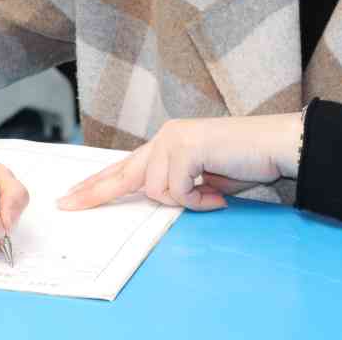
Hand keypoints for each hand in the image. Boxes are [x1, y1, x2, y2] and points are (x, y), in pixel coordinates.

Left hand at [57, 114, 301, 211]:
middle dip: (93, 192)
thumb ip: (177, 186)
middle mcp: (165, 137)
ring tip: (214, 195)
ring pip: (156, 190)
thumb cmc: (245, 162)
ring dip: (186, 201)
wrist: (275, 145)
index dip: (98, 181)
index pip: (124, 165)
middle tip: (65, 205)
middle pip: (121, 173)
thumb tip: (159, 200)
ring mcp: (173, 139)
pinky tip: (218, 193)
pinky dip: (198, 201)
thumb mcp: (203, 180)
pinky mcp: (186, 147)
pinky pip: (177, 192)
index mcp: (166, 142)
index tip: (73, 195)